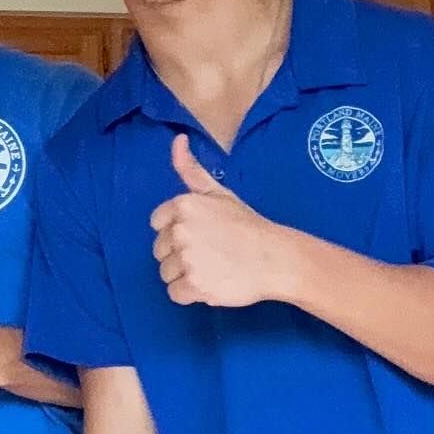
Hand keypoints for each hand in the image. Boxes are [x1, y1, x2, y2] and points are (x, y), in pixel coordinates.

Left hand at [150, 135, 298, 307]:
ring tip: (213, 267)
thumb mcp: (219, 192)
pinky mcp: (193, 284)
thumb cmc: (247, 225)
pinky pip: (175, 293)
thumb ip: (191, 170)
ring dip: (185, 275)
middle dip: (180, 254)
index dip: (176, 232)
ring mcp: (186, 258)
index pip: (157, 224)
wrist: (276, 258)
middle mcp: (180, 230)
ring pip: (166, 273)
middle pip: (160, 251)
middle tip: (211, 252)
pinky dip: (191, 293)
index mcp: (183, 205)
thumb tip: (177, 140)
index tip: (201, 233)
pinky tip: (212, 282)